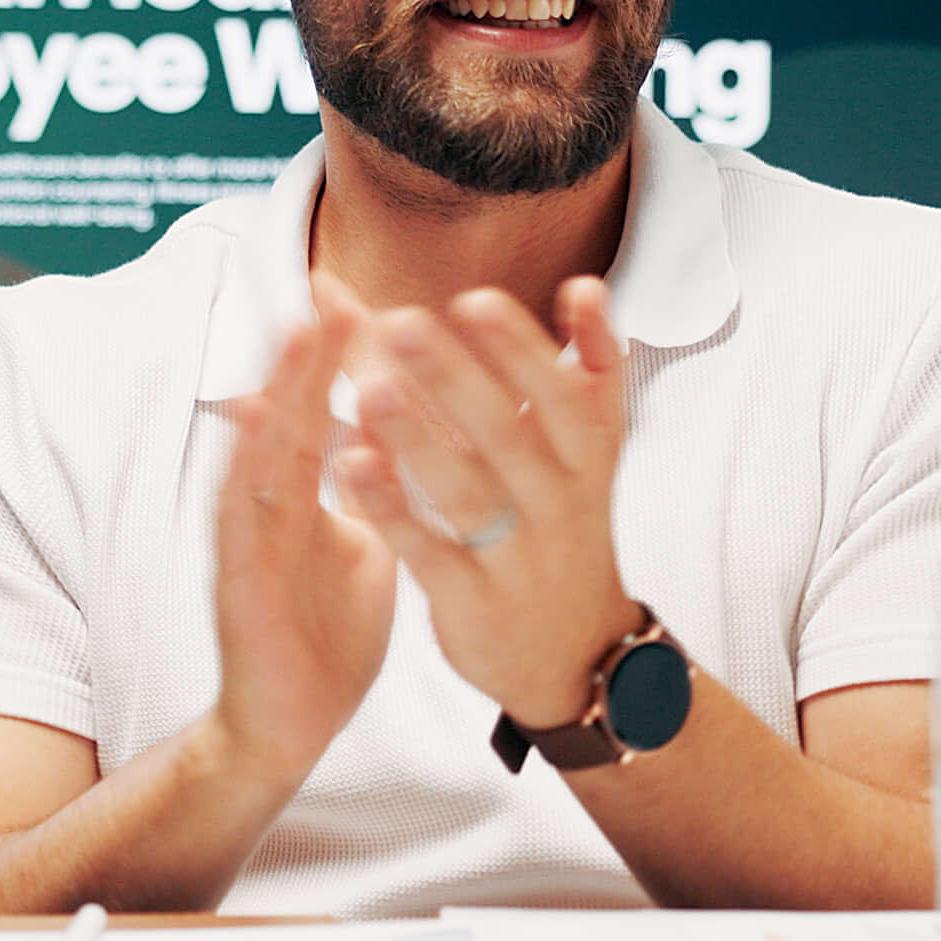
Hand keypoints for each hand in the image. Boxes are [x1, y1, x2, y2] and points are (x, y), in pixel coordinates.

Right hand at [203, 291, 394, 774]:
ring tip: (299, 330)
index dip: (334, 353)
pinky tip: (257, 425)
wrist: (291, 722)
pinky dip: (248, 468)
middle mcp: (273, 506)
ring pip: (265, 451)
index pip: (319, 408)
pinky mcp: (240, 581)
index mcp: (307, 496)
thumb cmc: (325, 634)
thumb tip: (397, 425)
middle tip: (325, 282)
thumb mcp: (364, 545)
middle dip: (308, 348)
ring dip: (280, 390)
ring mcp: (252, 540)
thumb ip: (373, 486)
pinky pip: (244, 517)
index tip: (349, 290)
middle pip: (290, 412)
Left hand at [329, 272, 636, 729]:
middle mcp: (560, 502)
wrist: (578, 654)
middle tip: (403, 323)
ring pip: (468, 493)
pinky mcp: (474, 602)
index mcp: (588, 456)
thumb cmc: (565, 525)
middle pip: (511, 434)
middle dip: (459, 378)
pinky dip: (392, 510)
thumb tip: (583, 285)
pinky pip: (431, 553)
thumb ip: (584, 370)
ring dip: (418, 438)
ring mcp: (517, 556)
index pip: (566, 394)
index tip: (474, 300)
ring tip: (368, 387)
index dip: (522, 350)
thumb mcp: (590, 451)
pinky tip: (350, 465)